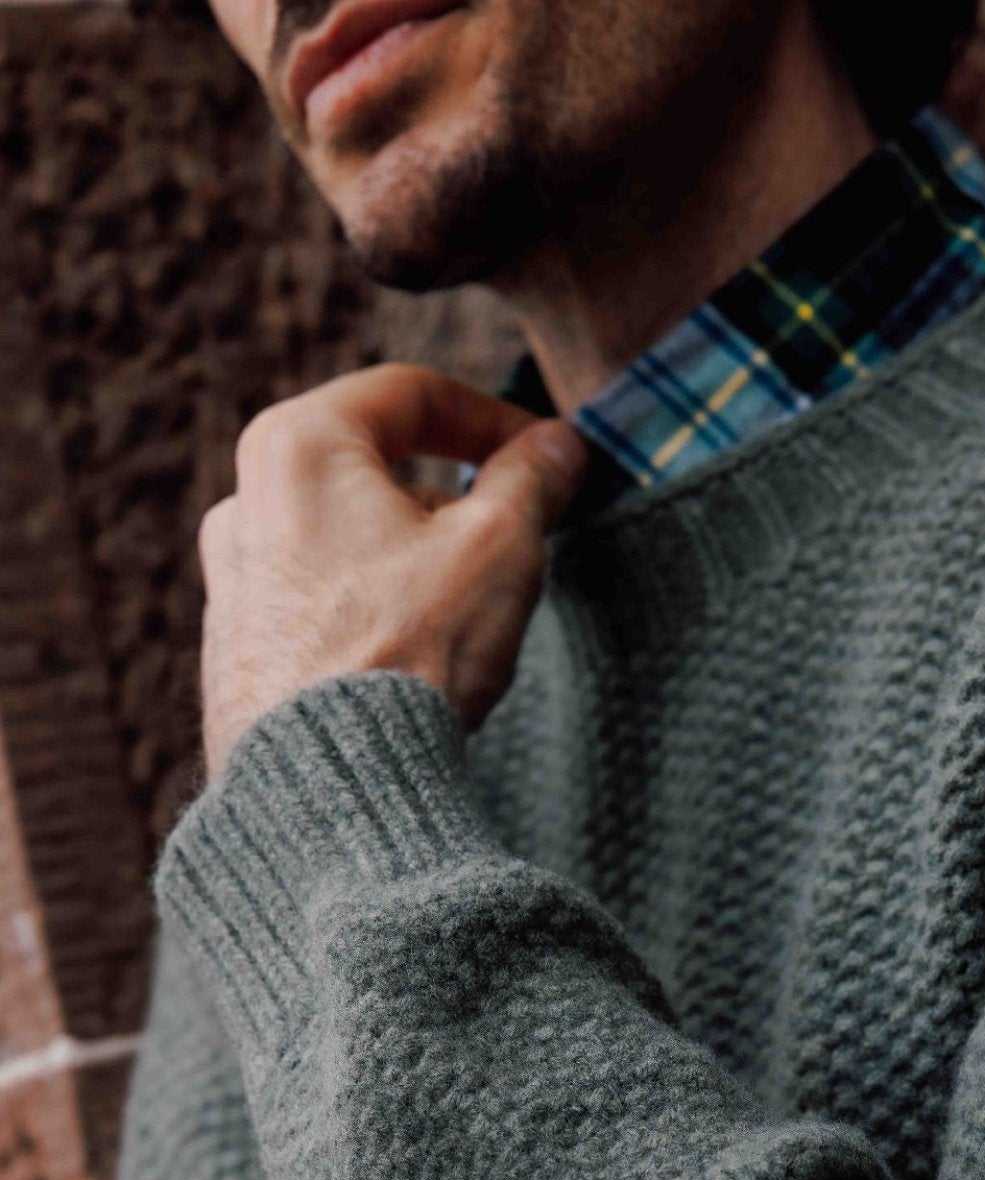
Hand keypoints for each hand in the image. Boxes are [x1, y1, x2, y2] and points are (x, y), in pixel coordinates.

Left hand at [195, 364, 588, 782]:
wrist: (328, 785)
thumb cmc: (408, 651)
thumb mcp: (499, 547)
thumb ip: (531, 480)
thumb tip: (559, 446)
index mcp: (299, 444)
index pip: (411, 394)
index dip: (494, 417)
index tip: (545, 455)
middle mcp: (244, 499)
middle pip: (372, 464)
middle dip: (454, 493)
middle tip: (518, 531)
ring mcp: (231, 578)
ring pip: (346, 537)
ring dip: (416, 554)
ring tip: (472, 606)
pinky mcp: (237, 650)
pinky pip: (320, 601)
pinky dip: (376, 607)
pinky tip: (419, 658)